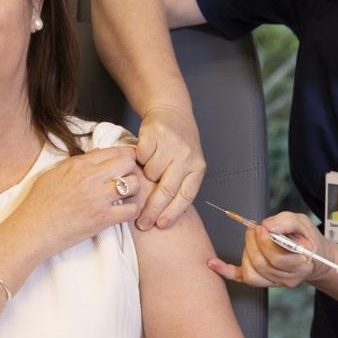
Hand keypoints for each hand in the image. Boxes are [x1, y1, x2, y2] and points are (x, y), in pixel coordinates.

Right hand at [6, 146, 146, 259]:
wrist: (32, 230)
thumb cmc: (38, 204)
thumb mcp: (53, 174)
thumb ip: (76, 163)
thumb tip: (96, 154)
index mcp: (78, 164)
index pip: (112, 150)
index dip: (124, 155)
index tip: (127, 162)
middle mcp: (90, 177)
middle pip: (128, 163)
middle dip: (132, 169)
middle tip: (128, 179)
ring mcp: (98, 198)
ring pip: (134, 184)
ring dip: (134, 190)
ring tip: (127, 196)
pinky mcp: (102, 218)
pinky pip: (131, 210)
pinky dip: (133, 210)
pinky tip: (125, 212)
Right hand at [134, 105, 204, 230]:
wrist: (171, 111)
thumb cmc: (178, 144)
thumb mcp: (187, 164)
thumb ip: (179, 184)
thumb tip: (162, 214)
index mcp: (198, 167)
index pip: (185, 196)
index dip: (172, 213)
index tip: (160, 225)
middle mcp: (187, 156)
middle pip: (167, 190)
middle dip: (153, 210)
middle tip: (142, 223)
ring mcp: (171, 145)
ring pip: (151, 174)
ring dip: (145, 176)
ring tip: (146, 170)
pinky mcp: (155, 134)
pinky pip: (141, 157)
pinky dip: (139, 159)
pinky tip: (143, 155)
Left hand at [207, 211, 333, 287]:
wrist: (310, 256)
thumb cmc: (305, 238)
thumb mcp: (302, 223)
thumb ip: (286, 222)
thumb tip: (267, 226)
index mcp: (301, 265)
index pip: (278, 260)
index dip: (266, 242)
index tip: (261, 227)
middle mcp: (287, 278)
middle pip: (262, 264)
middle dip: (253, 242)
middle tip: (254, 227)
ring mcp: (273, 282)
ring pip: (250, 271)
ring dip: (246, 250)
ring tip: (252, 236)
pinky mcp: (261, 280)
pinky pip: (240, 278)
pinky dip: (225, 271)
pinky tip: (213, 263)